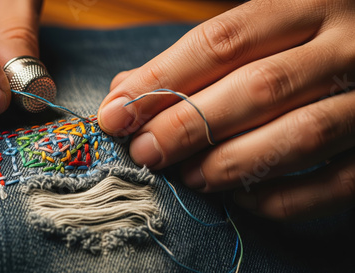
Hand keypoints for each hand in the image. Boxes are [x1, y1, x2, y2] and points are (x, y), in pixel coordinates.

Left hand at [98, 0, 354, 220]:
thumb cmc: (306, 41)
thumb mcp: (265, 26)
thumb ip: (203, 55)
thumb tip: (126, 91)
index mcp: (309, 3)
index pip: (222, 41)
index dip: (162, 80)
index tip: (116, 113)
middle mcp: (348, 43)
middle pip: (258, 87)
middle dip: (188, 125)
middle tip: (146, 151)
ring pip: (301, 134)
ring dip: (232, 162)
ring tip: (189, 177)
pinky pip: (338, 181)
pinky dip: (282, 197)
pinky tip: (240, 198)